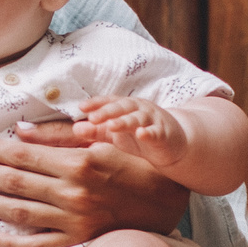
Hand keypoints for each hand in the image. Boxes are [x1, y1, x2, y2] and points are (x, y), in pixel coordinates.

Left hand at [0, 124, 188, 246]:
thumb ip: (62, 137)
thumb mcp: (105, 141)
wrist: (169, 203)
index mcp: (79, 162)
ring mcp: (74, 221)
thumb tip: (22, 131)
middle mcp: (74, 192)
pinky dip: (8, 244)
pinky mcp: (78, 242)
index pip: (24, 155)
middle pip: (15, 182)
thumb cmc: (137, 164)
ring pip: (19, 213)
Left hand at [74, 95, 190, 168]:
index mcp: (126, 107)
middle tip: (92, 117)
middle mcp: (139, 109)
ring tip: (111, 126)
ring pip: (138, 119)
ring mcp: (152, 121)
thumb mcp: (116, 134)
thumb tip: (75, 128)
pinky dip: (149, 133)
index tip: (81, 107)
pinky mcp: (164, 134)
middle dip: (107, 111)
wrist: (172, 144)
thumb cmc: (140, 136)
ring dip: (125, 121)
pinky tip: (141, 134)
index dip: (96, 103)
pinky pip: (156, 133)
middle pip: (122, 107)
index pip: (109, 102)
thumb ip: (97, 131)